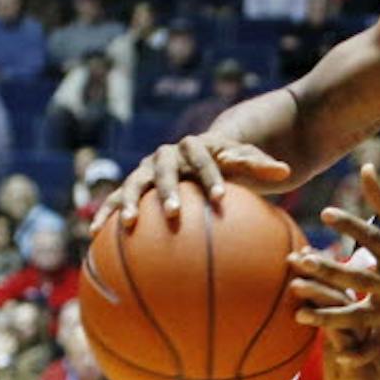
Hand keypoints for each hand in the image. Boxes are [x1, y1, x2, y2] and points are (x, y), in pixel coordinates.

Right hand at [114, 132, 289, 229]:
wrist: (199, 158)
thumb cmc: (228, 164)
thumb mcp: (245, 162)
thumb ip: (260, 164)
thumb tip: (284, 171)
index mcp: (194, 145)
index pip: (203, 159)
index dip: (211, 176)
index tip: (220, 198)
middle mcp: (165, 155)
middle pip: (163, 170)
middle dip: (167, 191)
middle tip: (173, 213)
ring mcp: (146, 169)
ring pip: (134, 183)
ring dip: (129, 201)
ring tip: (128, 223)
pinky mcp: (134, 185)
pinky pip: (116, 199)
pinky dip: (106, 212)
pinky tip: (94, 233)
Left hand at [289, 167, 379, 342]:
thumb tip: (365, 166)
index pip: (372, 237)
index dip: (351, 224)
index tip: (325, 213)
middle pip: (357, 277)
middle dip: (327, 272)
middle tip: (298, 262)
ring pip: (358, 315)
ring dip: (329, 316)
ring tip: (298, 313)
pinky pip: (376, 345)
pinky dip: (362, 354)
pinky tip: (339, 358)